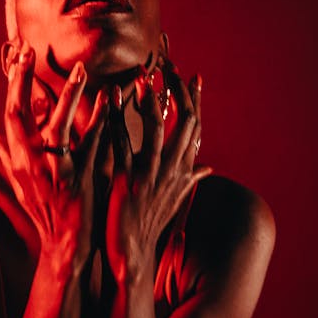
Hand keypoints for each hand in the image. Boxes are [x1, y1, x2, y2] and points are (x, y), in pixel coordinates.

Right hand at [0, 41, 107, 274]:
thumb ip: (7, 156)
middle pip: (19, 113)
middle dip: (23, 79)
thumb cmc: (44, 213)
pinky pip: (88, 143)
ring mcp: (52, 171)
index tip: (19, 55)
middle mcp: (29, 162)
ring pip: (56, 125)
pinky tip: (110, 98)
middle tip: (31, 49)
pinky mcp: (76, 179)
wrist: (65, 245)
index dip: (13, 83)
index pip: (9, 113)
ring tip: (81, 68)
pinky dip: (99, 120)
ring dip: (68, 95)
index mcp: (18, 159)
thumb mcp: (20, 184)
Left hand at [105, 63, 211, 283]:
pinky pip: (121, 141)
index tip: (192, 76)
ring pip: (155, 127)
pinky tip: (108, 96)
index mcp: (182, 171)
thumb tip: (208, 167)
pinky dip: (115, 117)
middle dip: (177, 89)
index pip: (195, 127)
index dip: (195, 100)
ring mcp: (150, 174)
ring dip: (150, 97)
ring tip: (143, 74)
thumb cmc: (149, 225)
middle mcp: (171, 169)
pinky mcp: (126, 180)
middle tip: (167, 63)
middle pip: (184, 121)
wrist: (131, 253)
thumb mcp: (174, 200)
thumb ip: (189, 178)